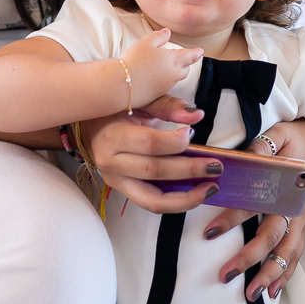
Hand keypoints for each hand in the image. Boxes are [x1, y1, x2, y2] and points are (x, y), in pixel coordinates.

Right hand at [80, 94, 210, 213]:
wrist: (89, 125)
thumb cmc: (115, 109)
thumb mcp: (139, 100)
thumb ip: (167, 106)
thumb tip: (196, 115)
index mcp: (113, 136)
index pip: (150, 144)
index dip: (176, 142)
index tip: (193, 134)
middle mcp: (111, 163)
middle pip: (154, 172)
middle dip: (189, 171)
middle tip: (216, 165)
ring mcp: (116, 181)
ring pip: (152, 200)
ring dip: (185, 198)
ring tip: (210, 189)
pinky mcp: (123, 191)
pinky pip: (151, 203)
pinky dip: (175, 202)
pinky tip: (195, 193)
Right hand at [120, 29, 202, 108]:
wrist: (121, 84)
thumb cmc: (134, 61)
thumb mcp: (145, 43)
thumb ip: (159, 37)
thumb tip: (167, 32)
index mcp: (174, 61)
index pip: (190, 56)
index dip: (196, 53)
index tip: (200, 51)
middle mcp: (173, 75)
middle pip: (185, 69)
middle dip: (184, 63)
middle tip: (180, 57)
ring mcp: (165, 86)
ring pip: (175, 78)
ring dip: (173, 71)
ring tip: (164, 65)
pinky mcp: (156, 95)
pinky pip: (165, 86)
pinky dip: (163, 79)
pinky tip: (153, 76)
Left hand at [200, 130, 304, 300]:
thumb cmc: (300, 135)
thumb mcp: (279, 133)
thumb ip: (260, 147)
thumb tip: (238, 163)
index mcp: (287, 186)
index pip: (255, 206)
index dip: (232, 219)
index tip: (210, 233)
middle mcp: (296, 207)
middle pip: (272, 239)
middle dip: (249, 260)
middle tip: (224, 275)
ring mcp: (302, 218)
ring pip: (287, 253)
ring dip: (270, 275)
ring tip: (251, 295)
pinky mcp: (304, 222)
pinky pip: (296, 253)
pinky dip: (286, 273)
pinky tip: (273, 290)